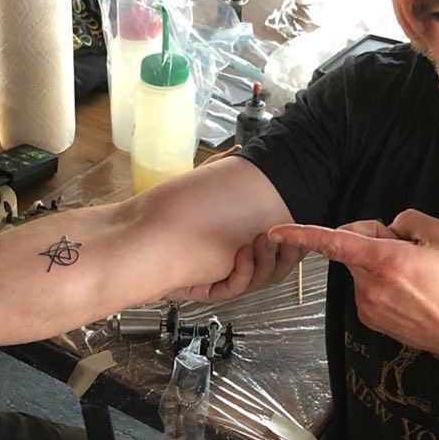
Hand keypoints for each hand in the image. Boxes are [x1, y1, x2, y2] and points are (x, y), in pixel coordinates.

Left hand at [172, 145, 304, 301]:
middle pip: (277, 267)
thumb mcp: (201, 187)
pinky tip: (243, 254)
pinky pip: (236, 287)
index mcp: (244, 243)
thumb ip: (221, 169)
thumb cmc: (170, 216)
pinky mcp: (210, 289)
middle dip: (287, 251)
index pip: (279, 247)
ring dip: (266, 260)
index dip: (293, 239)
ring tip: (262, 239)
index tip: (297, 223)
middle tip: (284, 234)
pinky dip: (244, 272)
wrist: (141, 242)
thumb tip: (239, 150)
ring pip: (261, 279)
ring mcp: (224, 278)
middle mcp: (237, 263)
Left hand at [269, 210, 438, 367]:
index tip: (276, 231)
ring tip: (413, 274)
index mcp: (386, 261)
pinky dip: (380, 281)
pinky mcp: (368, 317)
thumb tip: (389, 227)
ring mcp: (366, 305)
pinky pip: (366, 287)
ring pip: (360, 268)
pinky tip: (407, 290)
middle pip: (351, 247)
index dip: (302, 234)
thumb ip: (410, 219)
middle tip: (406, 246)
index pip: (334, 243)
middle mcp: (369, 285)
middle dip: (371, 239)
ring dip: (378, 262)